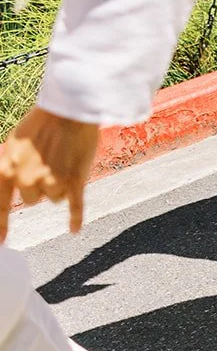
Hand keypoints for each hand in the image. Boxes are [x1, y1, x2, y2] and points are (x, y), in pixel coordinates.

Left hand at [0, 108, 101, 239]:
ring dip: (60, 185)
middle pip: (33, 199)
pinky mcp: (74, 180)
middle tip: (49, 163)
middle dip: (40, 187)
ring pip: (55, 197)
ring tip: (66, 160)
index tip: (1, 243)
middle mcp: (26, 179)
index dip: (0, 225)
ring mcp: (51, 181)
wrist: (70, 107)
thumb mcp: (15, 143)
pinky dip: (74, 218)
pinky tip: (73, 230)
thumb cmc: (43, 121)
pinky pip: (74, 205)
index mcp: (7, 169)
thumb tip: (12, 180)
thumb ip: (11, 165)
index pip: (1, 204)